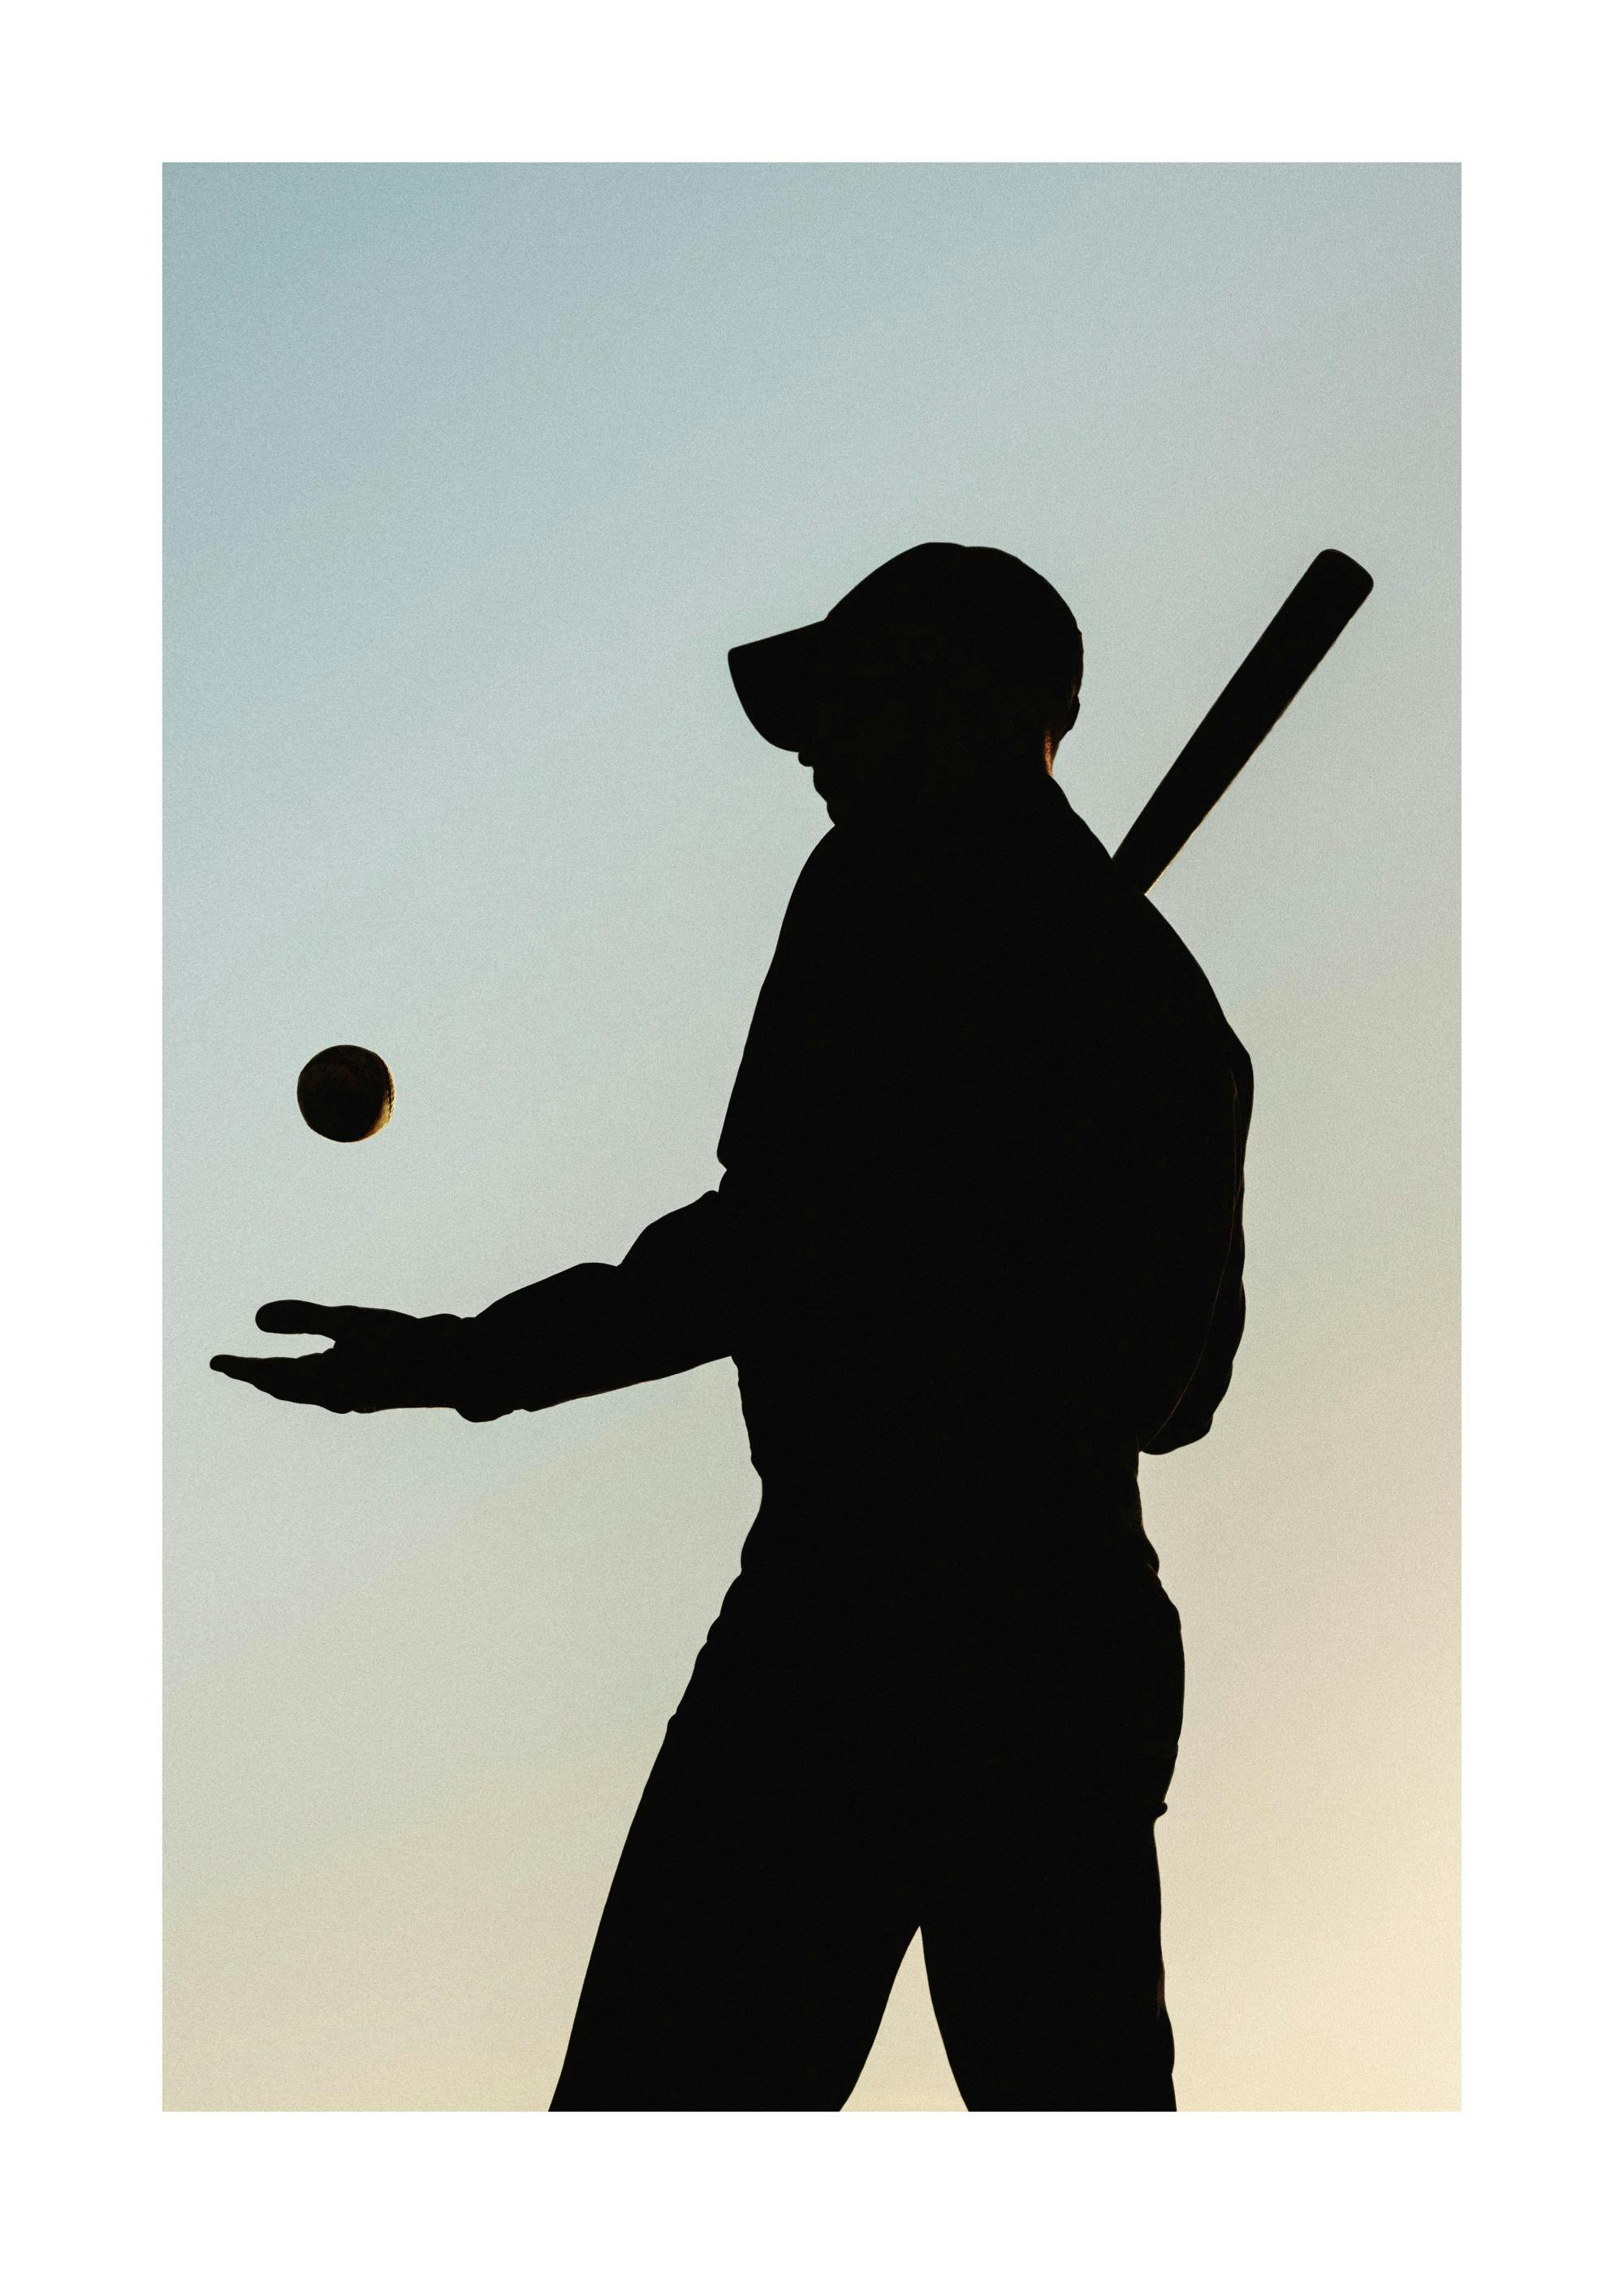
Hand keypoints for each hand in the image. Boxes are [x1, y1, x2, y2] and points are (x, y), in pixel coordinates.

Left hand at [210, 1301, 463, 1413]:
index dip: (242, 1368)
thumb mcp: (350, 1322)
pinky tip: (326, 1373)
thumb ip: (304, 1318)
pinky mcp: (376, 1393)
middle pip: (287, 1389)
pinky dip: (314, 1382)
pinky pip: (331, 1391)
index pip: (270, 1375)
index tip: (216, 1363)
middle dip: (260, 1378)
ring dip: (285, 1383)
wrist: (459, 1371)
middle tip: (235, 1370)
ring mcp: (358, 1398)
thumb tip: (256, 1319)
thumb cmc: (404, 1345)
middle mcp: (336, 1396)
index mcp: (325, 1382)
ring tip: (270, 1375)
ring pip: (310, 1393)